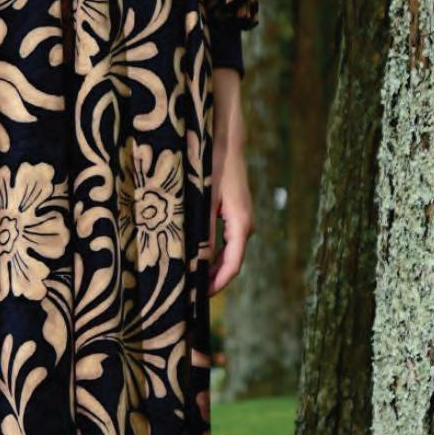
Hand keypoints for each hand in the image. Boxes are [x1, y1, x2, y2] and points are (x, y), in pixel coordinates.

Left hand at [208, 71, 253, 294]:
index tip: (200, 297)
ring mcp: (240, 217)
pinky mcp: (233, 211)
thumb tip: (198, 262)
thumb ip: (202, 232)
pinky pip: (225, 239)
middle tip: (190, 294)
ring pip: (228, 251)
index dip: (217, 284)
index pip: (233, 264)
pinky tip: (193, 255)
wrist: (225, 137)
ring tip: (189, 279)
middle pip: (231, 261)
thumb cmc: (213, 164)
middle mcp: (245, 223)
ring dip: (210, 265)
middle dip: (212, 279)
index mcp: (241, 223)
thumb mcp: (204, 200)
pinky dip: (211, 251)